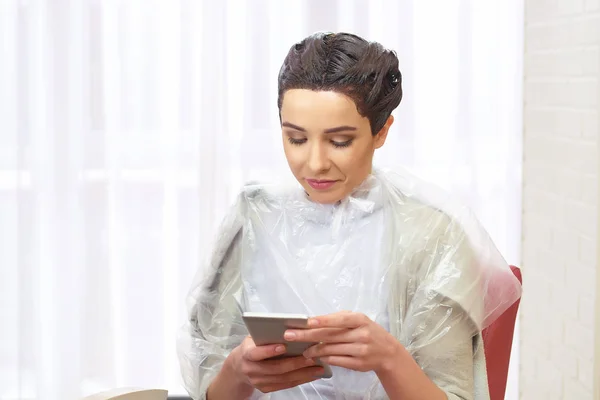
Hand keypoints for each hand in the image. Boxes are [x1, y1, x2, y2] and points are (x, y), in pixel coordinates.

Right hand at [229, 336, 324, 393]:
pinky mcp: (266, 388)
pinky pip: (286, 385)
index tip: (283, 346)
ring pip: (283, 379)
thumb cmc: (251, 347)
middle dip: (295, 363)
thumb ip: (266, 333)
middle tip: (311, 357)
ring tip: (317, 367)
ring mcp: (259, 381)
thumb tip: (288, 327)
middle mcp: (251, 370)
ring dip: (302, 374)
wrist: (239, 367)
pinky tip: (312, 375)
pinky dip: (300, 380)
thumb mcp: (253, 337)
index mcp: (246, 353)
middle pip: (275, 368)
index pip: (256, 353)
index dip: (269, 350)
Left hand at [283, 311, 403, 374]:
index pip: (339, 319)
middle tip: (290, 336)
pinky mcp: (358, 364)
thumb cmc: (368, 331)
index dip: (323, 320)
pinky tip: (316, 357)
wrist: (387, 352)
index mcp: (360, 320)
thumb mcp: (358, 320)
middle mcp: (361, 334)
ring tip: (304, 350)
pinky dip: (325, 359)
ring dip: (314, 350)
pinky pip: (336, 360)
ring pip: (331, 350)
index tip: (307, 322)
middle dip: (308, 335)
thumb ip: (340, 319)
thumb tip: (315, 321)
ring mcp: (360, 350)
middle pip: (330, 335)